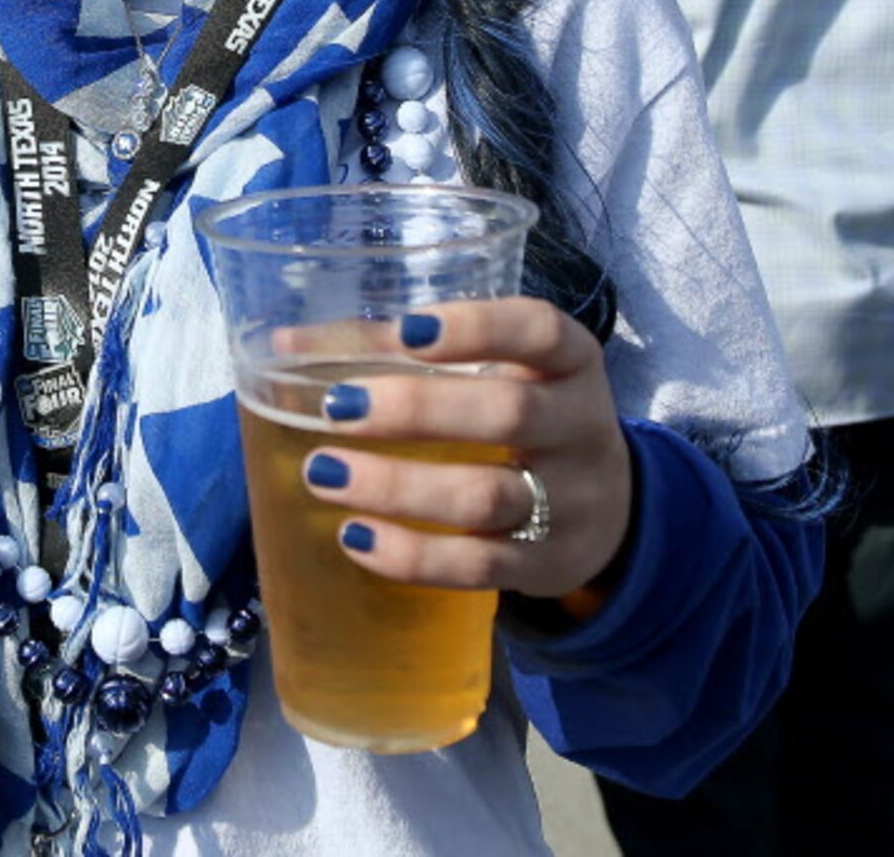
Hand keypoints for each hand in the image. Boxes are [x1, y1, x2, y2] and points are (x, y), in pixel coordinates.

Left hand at [295, 299, 634, 601]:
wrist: (609, 512)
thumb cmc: (520, 418)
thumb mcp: (491, 374)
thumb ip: (394, 352)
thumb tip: (284, 346)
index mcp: (568, 362)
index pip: (540, 331)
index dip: (477, 327)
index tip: (406, 330)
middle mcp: (580, 427)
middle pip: (507, 413)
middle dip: (415, 410)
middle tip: (337, 407)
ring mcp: (572, 502)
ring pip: (486, 497)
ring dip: (397, 486)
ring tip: (323, 473)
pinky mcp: (549, 565)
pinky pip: (480, 566)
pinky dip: (412, 555)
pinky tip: (355, 536)